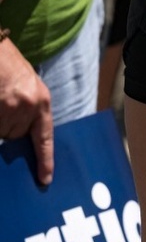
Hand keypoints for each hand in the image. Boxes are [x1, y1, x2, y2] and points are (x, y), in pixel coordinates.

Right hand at [0, 36, 53, 183]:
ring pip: (1, 131)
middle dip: (7, 129)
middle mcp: (25, 105)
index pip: (44, 138)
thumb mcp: (28, 85)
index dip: (44, 160)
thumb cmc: (7, 62)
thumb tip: (20, 135)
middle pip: (14, 136)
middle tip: (4, 107)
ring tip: (0, 100)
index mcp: (40, 101)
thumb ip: (28, 109)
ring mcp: (5, 105)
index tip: (44, 180)